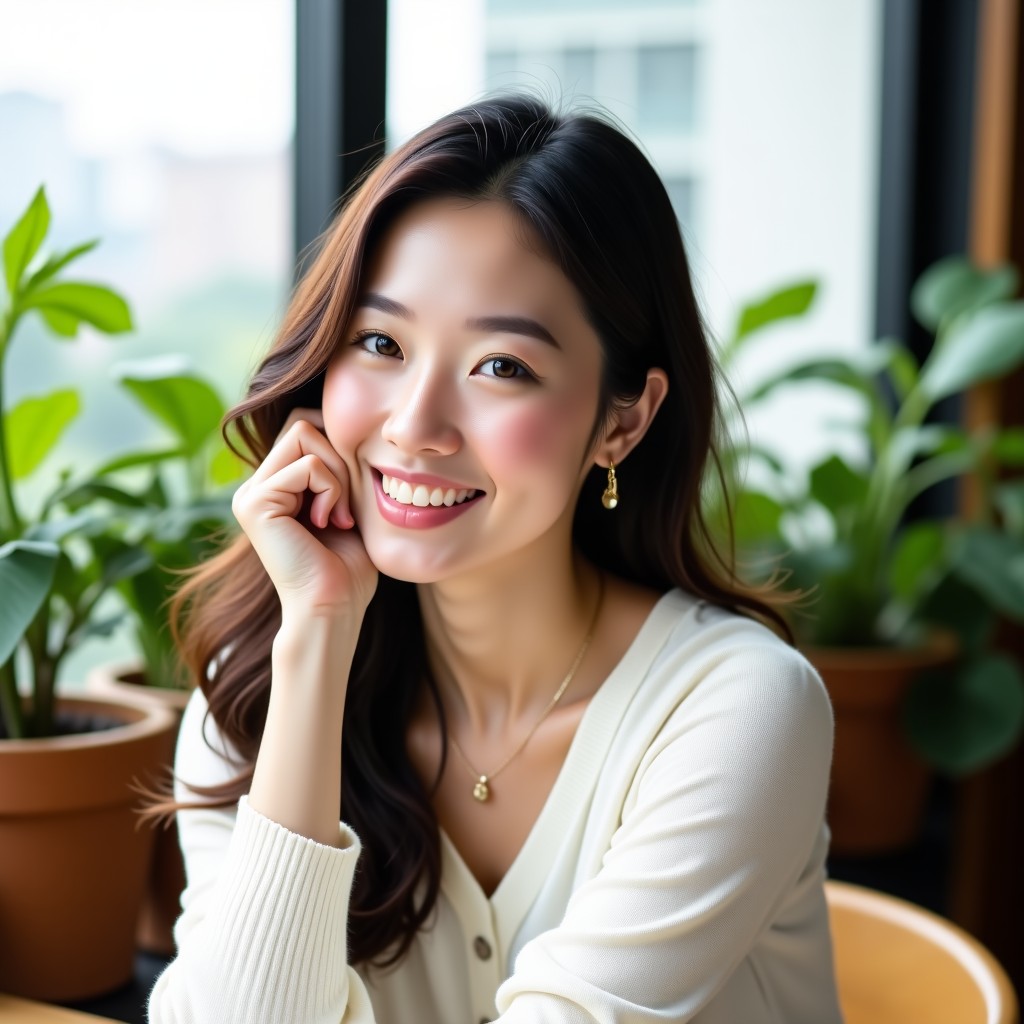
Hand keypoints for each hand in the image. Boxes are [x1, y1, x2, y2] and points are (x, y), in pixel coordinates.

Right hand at [231, 408, 377, 617]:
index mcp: (274, 486)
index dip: (339, 449)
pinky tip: (327, 524)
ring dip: (336, 475)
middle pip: (303, 424)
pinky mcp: (254, 503)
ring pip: (304, 435)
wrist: (335, 606)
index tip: (351, 496)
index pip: (305, 427)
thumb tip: (341, 417)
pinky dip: (330, 490)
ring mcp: (250, 494)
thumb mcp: (346, 502)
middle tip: (345, 506)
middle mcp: (255, 486)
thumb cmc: (349, 565)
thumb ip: (336, 465)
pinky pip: (306, 466)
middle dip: (339, 458)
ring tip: (337, 517)